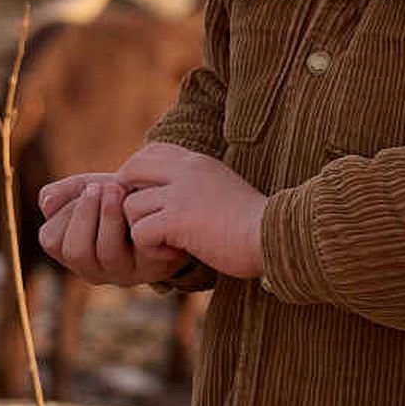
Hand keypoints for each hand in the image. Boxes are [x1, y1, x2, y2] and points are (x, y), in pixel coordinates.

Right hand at [36, 171, 187, 286]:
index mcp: (72, 252)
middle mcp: (94, 270)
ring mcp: (123, 273)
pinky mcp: (151, 267)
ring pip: (106, 252)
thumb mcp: (86, 190)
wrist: (157, 198)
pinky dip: (135, 222)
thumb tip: (46, 203)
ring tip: (117, 188)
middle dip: (85, 214)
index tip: (85, 189)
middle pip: (75, 252)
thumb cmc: (117, 196)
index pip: (52, 240)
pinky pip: (139, 249)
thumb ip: (62, 192)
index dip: (65, 212)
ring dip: (109, 214)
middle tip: (99, 187)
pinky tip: (136, 203)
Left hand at [115, 141, 268, 281]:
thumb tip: (169, 194)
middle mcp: (185, 171)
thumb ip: (196, 183)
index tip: (151, 200)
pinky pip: (140, 232)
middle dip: (128, 198)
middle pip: (130, 170)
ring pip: (131, 206)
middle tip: (147, 221)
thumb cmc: (254, 223)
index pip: (149, 152)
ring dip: (142, 229)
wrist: (276, 238)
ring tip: (168, 242)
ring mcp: (180, 194)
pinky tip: (176, 252)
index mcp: (197, 161)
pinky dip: (152, 248)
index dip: (139, 175)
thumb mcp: (222, 188)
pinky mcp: (177, 220)